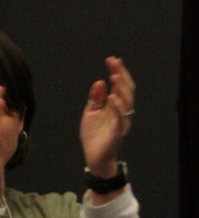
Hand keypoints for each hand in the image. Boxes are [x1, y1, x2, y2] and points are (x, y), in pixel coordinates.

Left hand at [80, 56, 134, 175]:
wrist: (94, 158)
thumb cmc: (94, 135)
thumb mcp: (91, 113)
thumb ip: (96, 99)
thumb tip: (99, 82)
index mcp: (115, 105)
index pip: (119, 85)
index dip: (116, 71)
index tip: (111, 59)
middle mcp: (122, 111)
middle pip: (126, 90)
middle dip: (121, 75)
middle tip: (114, 63)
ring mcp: (121, 122)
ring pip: (126, 102)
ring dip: (121, 89)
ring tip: (114, 76)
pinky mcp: (117, 133)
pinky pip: (120, 119)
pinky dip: (118, 108)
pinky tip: (112, 98)